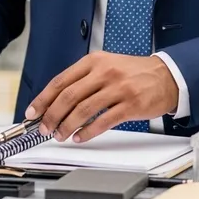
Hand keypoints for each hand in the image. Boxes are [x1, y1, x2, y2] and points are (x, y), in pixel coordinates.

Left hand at [25, 52, 178, 143]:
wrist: (165, 76)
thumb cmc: (132, 73)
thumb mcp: (106, 65)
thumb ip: (84, 79)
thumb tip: (57, 101)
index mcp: (94, 61)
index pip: (61, 80)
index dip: (44, 98)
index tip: (33, 112)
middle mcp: (104, 72)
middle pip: (69, 96)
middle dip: (52, 115)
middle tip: (44, 129)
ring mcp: (118, 88)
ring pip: (84, 110)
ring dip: (67, 126)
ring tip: (60, 135)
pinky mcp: (130, 105)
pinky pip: (103, 121)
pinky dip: (88, 132)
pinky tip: (80, 137)